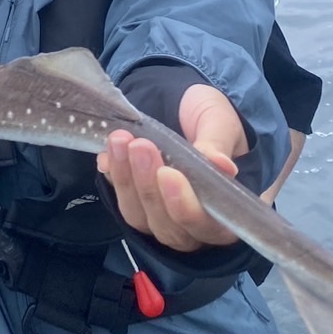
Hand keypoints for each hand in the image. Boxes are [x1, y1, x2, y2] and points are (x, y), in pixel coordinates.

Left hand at [96, 83, 247, 251]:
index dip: (185, 208)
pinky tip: (107, 154)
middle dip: (149, 188)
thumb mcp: (219, 123)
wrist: (186, 107)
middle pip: (168, 227)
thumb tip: (222, 166)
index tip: (169, 173)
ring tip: (120, 142)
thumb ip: (217, 145)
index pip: (208, 227)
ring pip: (138, 216)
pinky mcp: (134, 203)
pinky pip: (120, 200)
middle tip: (141, 147)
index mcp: (225, 213)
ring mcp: (159, 217)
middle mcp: (192, 225)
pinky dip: (112, 177)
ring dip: (126, 180)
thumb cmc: (211, 120)